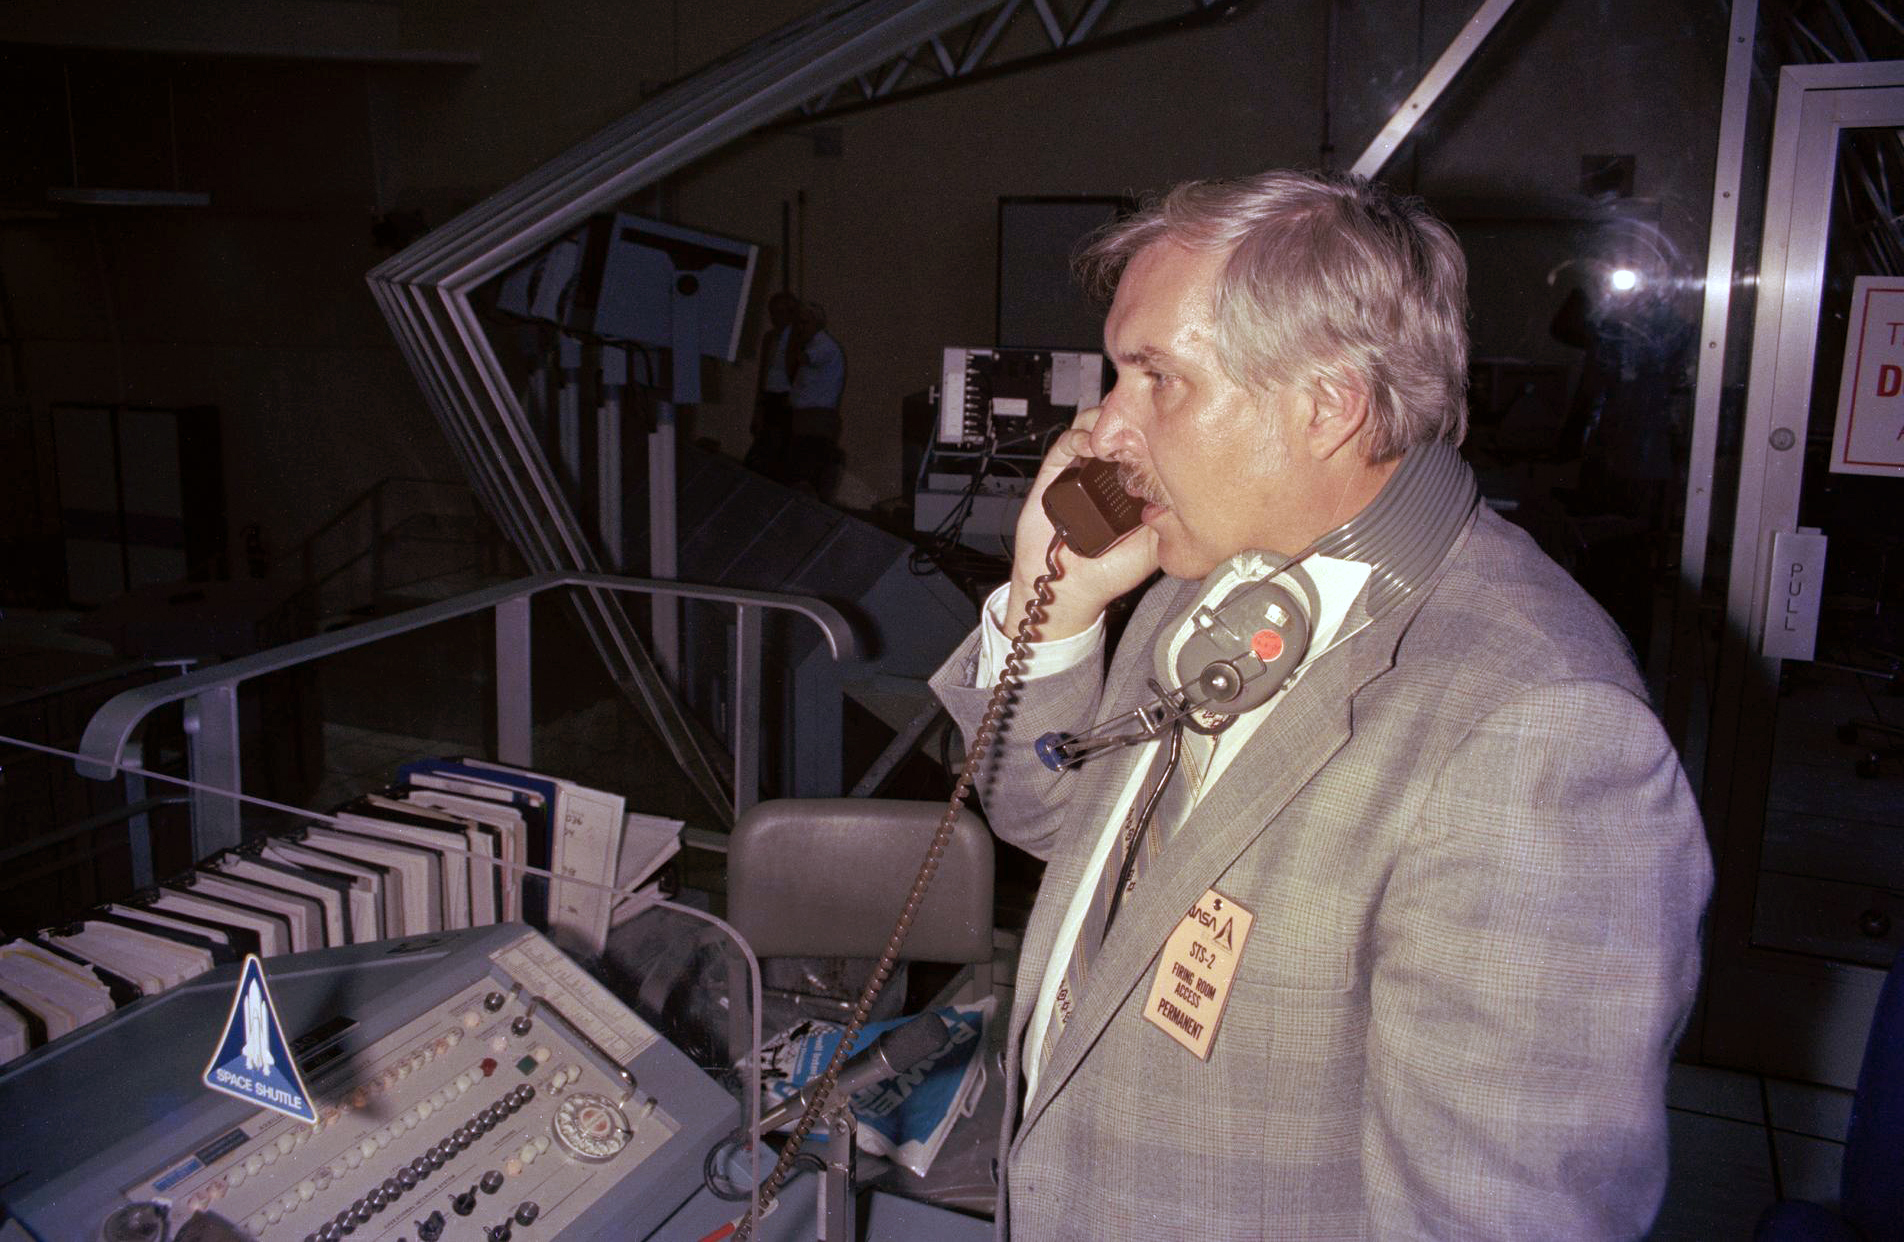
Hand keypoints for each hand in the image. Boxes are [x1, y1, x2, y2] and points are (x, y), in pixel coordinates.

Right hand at [1004, 407, 1158, 641]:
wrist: (1070, 588)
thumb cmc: (1112, 571)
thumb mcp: (1158, 544)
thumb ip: (1175, 517)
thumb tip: (1196, 488)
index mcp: (1136, 480)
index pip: (1149, 437)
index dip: (1158, 425)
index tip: (1170, 423)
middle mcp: (1111, 468)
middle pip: (1124, 421)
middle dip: (1134, 412)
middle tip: (1145, 418)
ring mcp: (1084, 465)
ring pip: (1097, 422)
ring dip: (1109, 419)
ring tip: (1119, 433)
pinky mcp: (1058, 468)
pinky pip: (1069, 439)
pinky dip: (1082, 435)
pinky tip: (1092, 447)